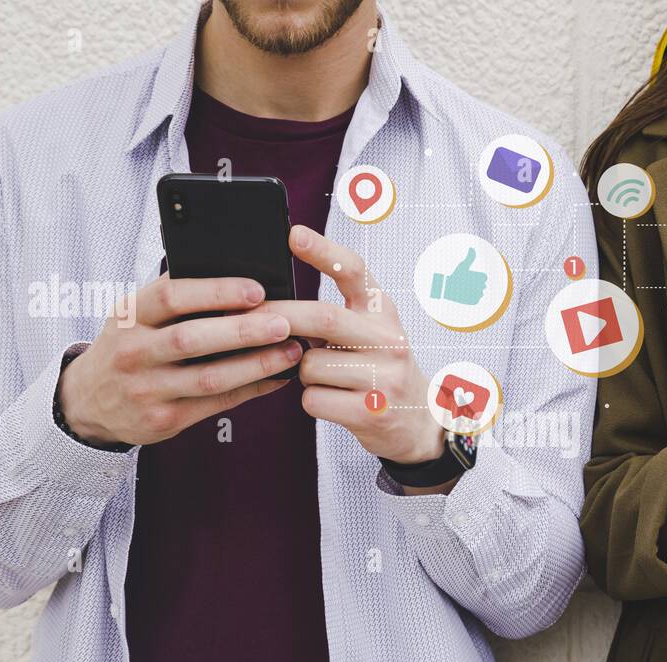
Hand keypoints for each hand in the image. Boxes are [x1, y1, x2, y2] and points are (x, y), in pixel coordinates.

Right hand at [58, 274, 302, 447]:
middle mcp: (134, 351)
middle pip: (193, 338)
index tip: (256, 289)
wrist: (89, 400)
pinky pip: (216, 403)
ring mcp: (147, 389)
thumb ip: (174, 299)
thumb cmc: (128, 346)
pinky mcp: (164, 419)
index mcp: (129, 315)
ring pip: (210, 377)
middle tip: (284, 322)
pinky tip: (277, 377)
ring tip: (292, 351)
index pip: (172, 295)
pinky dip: (251, 390)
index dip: (216, 291)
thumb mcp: (135, 315)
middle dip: (243, 331)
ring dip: (256, 364)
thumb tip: (239, 279)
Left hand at [278, 224, 444, 465]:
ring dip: (300, 371)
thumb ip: (336, 316)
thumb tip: (274, 307)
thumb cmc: (380, 371)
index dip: (324, 252)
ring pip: (310, 365)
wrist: (419, 422)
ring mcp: (383, 378)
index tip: (294, 235)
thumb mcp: (373, 334)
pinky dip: (311, 400)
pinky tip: (331, 401)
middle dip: (279, 317)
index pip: (355, 272)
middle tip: (247, 317)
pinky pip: (313, 398)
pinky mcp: (370, 412)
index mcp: (384, 313)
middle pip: (322, 317)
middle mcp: (388, 340)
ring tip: (323, 377)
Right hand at [430, 247, 487, 305]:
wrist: (447, 289)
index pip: (484, 278)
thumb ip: (470, 257)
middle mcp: (480, 286)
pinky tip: (468, 295)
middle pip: (483, 285)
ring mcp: (478, 294)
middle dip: (477, 284)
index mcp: (480, 278)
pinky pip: (477, 299)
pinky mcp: (475, 302)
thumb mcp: (462, 266)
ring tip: (467, 289)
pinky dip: (474, 298)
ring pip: (480, 293)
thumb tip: (472, 248)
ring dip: (476, 291)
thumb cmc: (454, 276)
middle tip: (467, 284)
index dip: (478, 277)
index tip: (471, 278)